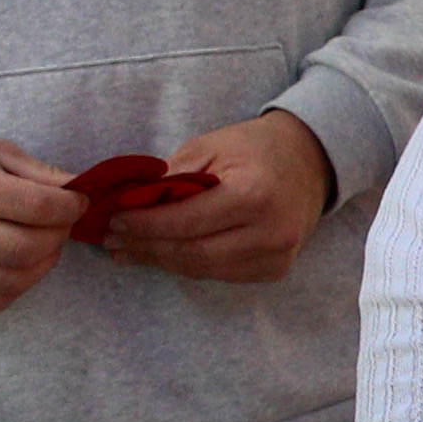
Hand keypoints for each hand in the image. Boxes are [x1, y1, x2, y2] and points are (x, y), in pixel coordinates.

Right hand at [0, 128, 86, 307]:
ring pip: (14, 280)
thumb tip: (81, 190)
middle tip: (62, 222)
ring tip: (43, 240)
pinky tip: (20, 261)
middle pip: (27, 248)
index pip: (35, 206)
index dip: (69, 206)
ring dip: (44, 263)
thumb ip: (36, 173)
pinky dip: (20, 283)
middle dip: (59, 236)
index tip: (78, 201)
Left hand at [98, 110, 337, 284]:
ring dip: (162, 261)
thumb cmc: (255, 148)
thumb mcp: (209, 147)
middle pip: (193, 254)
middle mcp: (270, 232)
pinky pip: (221, 274)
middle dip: (147, 248)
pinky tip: (162, 255)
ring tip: (128, 250)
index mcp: (254, 194)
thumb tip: (129, 205)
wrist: (309, 160)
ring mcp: (277, 256)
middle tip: (113, 240)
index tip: (114, 221)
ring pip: (204, 269)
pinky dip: (189, 265)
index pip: (187, 222)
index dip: (145, 225)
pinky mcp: (275, 269)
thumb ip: (171, 178)